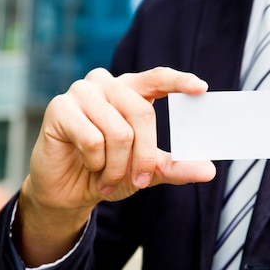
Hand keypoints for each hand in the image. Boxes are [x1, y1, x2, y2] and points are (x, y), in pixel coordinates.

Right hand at [16, 67, 215, 265]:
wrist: (68, 191)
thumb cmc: (110, 171)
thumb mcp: (149, 170)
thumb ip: (176, 166)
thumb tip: (209, 171)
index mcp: (131, 90)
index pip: (158, 77)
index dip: (179, 81)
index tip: (202, 89)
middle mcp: (106, 84)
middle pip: (143, 113)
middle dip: (144, 156)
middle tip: (140, 180)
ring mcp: (81, 92)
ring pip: (119, 131)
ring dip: (117, 166)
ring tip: (107, 177)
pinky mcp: (59, 108)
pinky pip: (91, 139)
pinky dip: (95, 162)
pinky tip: (88, 165)